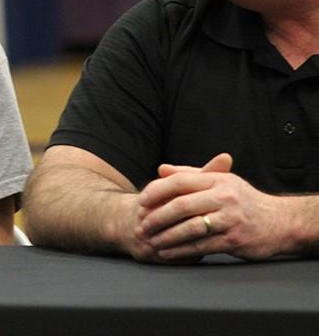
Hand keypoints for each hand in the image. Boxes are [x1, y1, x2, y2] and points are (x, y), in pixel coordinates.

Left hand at [134, 153, 287, 260]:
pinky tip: (168, 252)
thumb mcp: (220, 181)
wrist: (280, 221)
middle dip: (158, 217)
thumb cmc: (242, 199)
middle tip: (142, 225)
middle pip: (182, 206)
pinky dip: (182, 251)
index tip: (141, 200)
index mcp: (217, 180)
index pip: (180, 182)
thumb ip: (189, 175)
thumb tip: (161, 169)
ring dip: (167, 237)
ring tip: (152, 241)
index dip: (157, 190)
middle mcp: (224, 198)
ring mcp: (230, 220)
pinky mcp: (235, 240)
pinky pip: (202, 246)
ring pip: (190, 228)